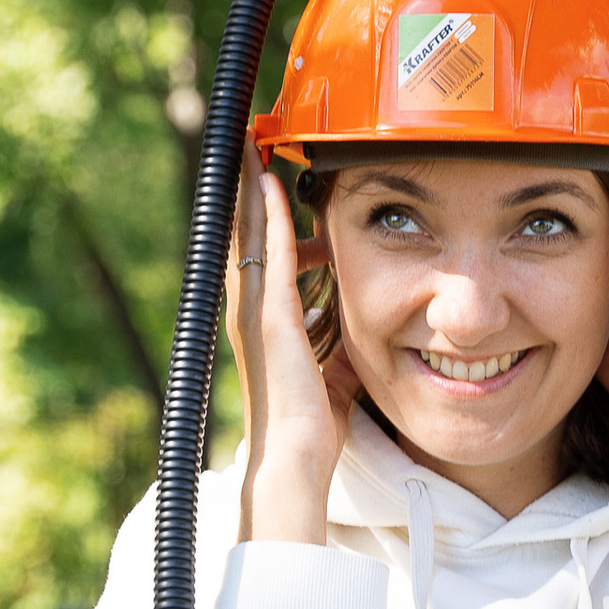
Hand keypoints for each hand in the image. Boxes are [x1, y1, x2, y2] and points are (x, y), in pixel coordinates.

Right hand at [228, 147, 359, 544]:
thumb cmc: (312, 428)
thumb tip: (364, 332)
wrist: (295, 462)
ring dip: (249, 193)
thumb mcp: (335, 373)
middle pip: (244, 236)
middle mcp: (250, 312)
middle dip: (244, 191)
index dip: (261, 217)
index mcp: (265, 324)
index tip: (265, 181)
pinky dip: (270, 220)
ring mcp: (255, 314)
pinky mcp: (270, 320)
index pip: (261, 256)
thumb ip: (343, 347)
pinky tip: (271, 186)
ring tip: (249, 150)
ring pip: (249, 238)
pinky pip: (271, 257)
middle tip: (244, 146)